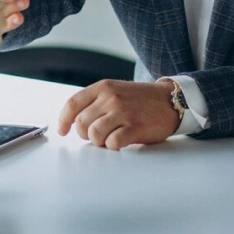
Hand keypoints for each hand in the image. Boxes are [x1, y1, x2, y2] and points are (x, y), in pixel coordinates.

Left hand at [58, 80, 180, 149]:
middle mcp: (111, 98)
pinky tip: (122, 140)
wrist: (171, 100)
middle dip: (86, 135)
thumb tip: (74, 123)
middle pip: (81, 124)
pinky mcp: (134, 127)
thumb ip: (96, 102)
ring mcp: (123, 112)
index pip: (73, 104)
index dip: (64, 120)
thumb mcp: (116, 91)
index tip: (63, 131)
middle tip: (99, 135)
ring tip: (111, 137)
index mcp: (103, 87)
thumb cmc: (141, 99)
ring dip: (100, 141)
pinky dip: (114, 146)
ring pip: (94, 135)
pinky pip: (112, 143)